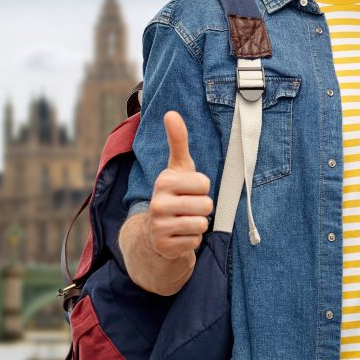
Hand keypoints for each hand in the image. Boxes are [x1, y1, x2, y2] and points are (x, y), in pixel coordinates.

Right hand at [147, 111, 212, 259]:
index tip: (189, 190)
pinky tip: (179, 235)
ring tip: (184, 220)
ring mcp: (160, 226)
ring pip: (201, 224)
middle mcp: (158, 203)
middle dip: (202, 208)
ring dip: (198, 225)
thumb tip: (171, 113)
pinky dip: (191, 240)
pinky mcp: (164, 246)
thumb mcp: (177, 167)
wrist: (153, 232)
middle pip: (206, 205)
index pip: (205, 184)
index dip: (202, 188)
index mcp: (164, 181)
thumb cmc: (173, 193)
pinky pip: (195, 242)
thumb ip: (177, 140)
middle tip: (188, 207)